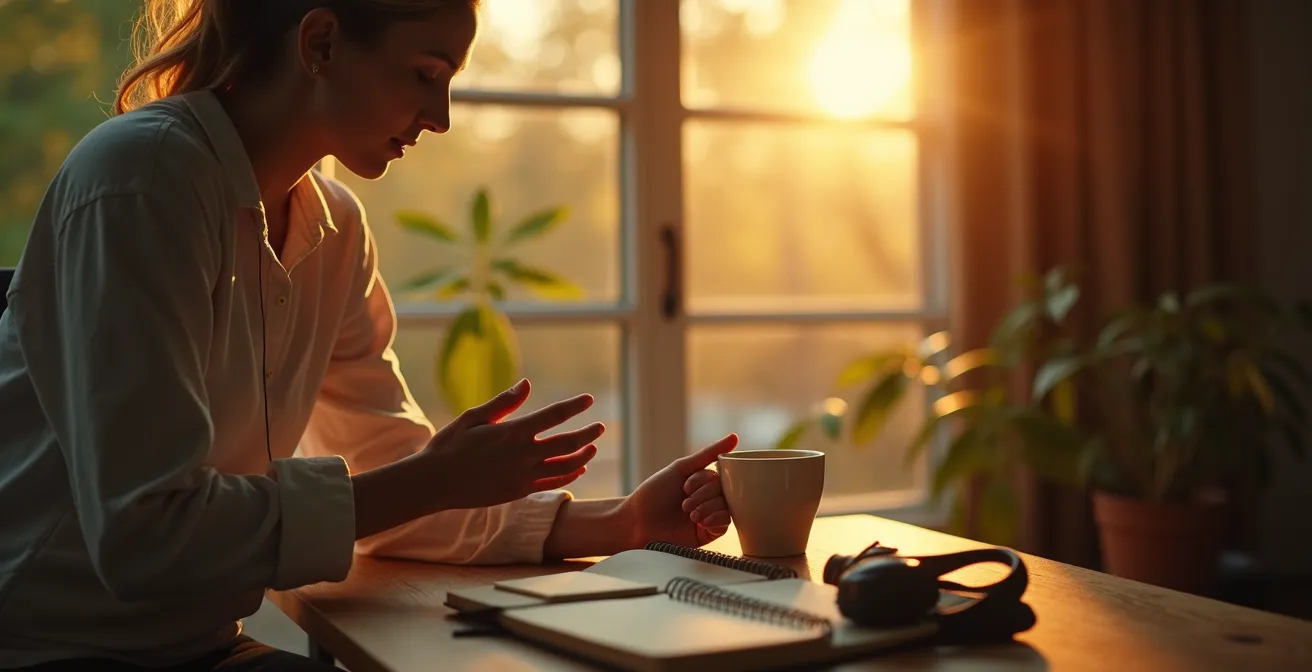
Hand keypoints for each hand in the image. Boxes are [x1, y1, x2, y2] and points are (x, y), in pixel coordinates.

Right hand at [421, 379, 603, 510]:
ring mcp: (523, 476)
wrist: (434, 483)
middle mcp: (523, 455)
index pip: (553, 416)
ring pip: (565, 467)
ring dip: (582, 456)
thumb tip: (526, 384)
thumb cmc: (450, 445)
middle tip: (599, 427)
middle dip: (587, 434)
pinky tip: (577, 469)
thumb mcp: (473, 417)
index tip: (588, 399)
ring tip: (592, 447)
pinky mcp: (519, 491)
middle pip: (567, 444)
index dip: (574, 407)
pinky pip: (552, 483)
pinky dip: (569, 476)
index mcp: (512, 433)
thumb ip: (503, 403)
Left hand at [621, 435, 738, 548]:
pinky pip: (725, 524)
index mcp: (702, 482)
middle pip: (724, 491)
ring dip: (706, 508)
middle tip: (684, 503)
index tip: (685, 486)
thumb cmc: (654, 494)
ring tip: (688, 513)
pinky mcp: (708, 534)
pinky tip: (699, 522)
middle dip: (703, 496)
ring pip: (726, 507)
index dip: (704, 481)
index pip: (720, 476)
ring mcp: (709, 516)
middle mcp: (707, 498)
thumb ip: (708, 454)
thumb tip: (735, 436)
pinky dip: (714, 520)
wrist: (637, 522)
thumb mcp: (681, 468)